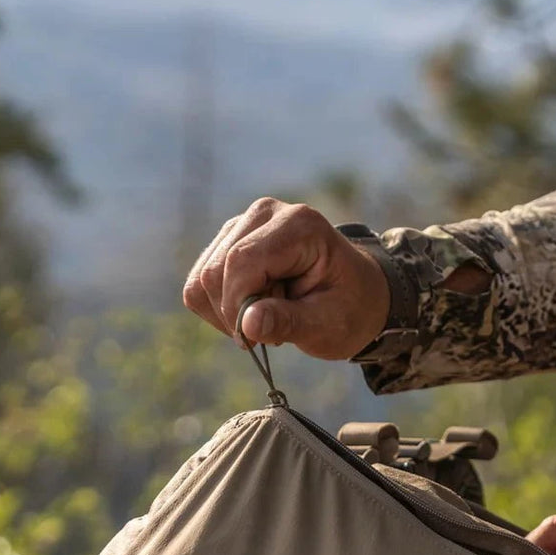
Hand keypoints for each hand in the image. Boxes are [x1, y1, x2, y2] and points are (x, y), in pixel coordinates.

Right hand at [182, 197, 389, 358]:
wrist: (355, 296)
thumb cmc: (348, 309)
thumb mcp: (328, 325)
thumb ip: (287, 323)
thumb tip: (246, 325)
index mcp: (298, 225)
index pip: (241, 261)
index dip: (239, 307)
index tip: (256, 341)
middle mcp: (265, 213)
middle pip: (216, 271)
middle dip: (235, 313)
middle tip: (272, 329)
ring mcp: (242, 225)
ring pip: (203, 279)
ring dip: (228, 313)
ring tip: (269, 315)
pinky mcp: (227, 243)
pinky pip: (199, 283)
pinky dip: (219, 309)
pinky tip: (253, 311)